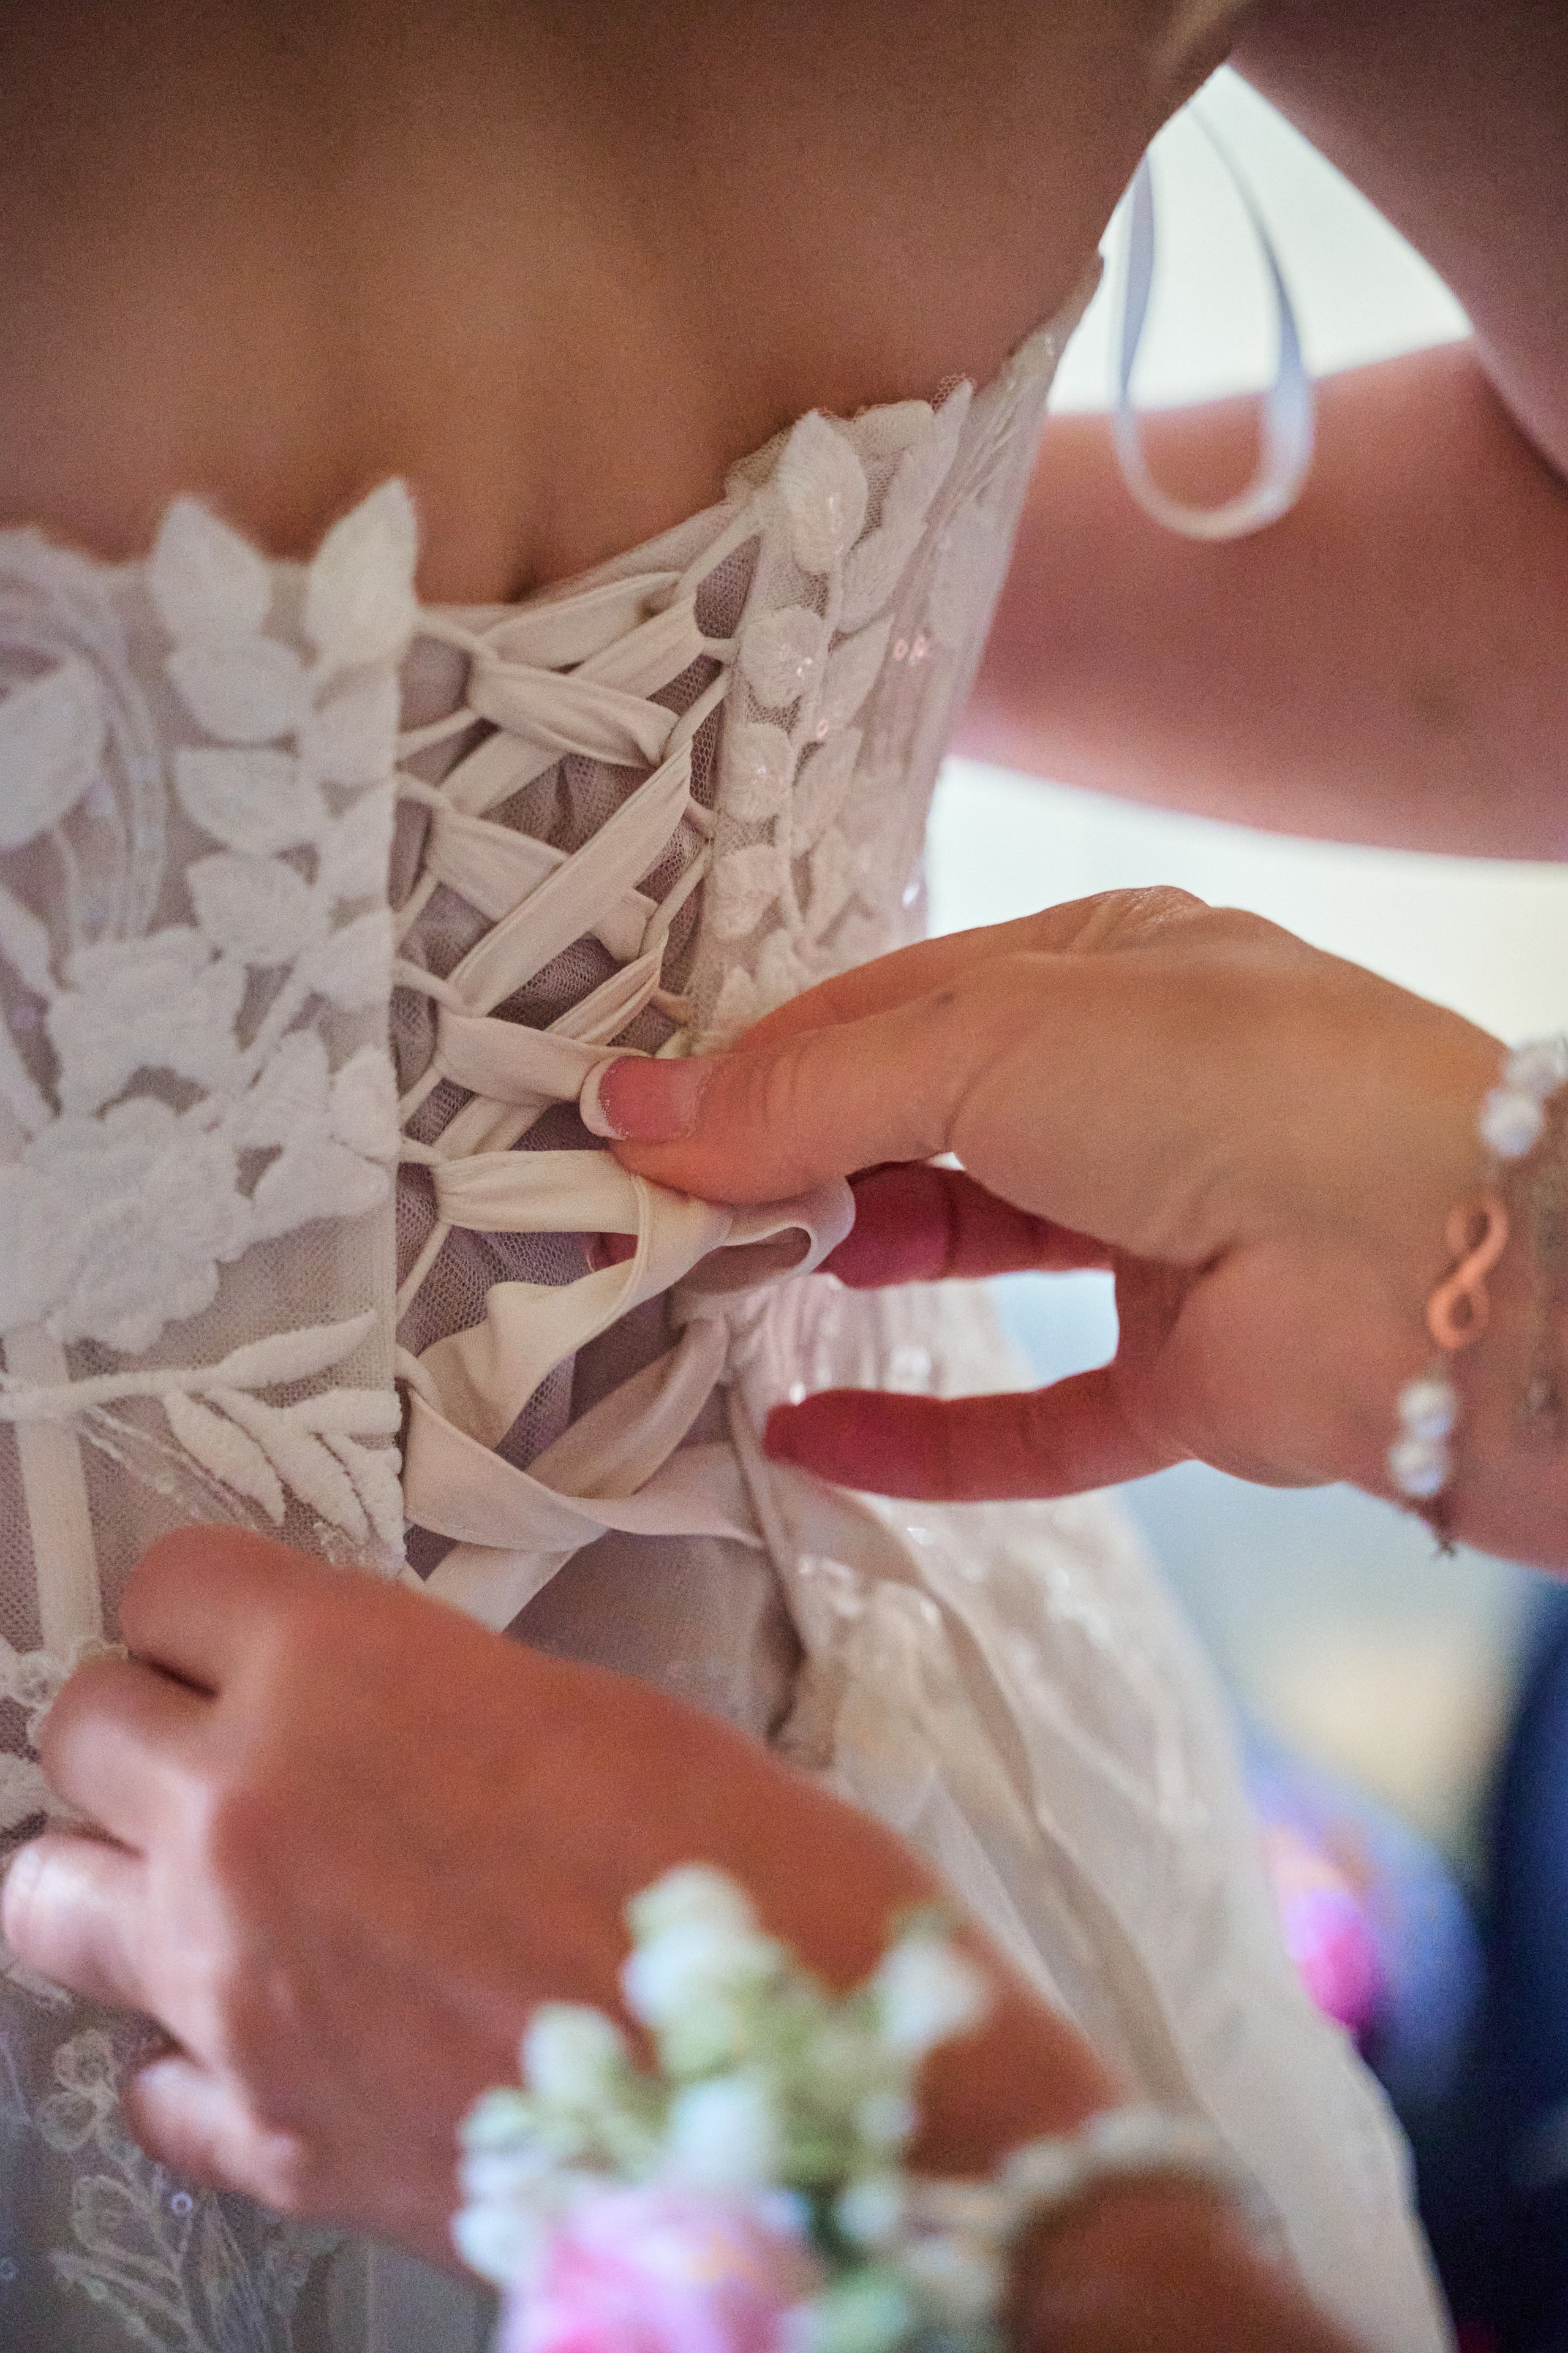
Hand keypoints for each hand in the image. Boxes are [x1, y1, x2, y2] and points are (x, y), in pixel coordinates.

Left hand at [0, 1530, 1114, 2263]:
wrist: (809, 2098)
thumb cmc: (756, 1883)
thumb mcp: (600, 1715)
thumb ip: (443, 1698)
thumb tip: (390, 1715)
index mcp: (346, 1674)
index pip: (176, 1583)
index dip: (214, 1601)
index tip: (237, 1622)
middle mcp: (250, 1818)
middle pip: (81, 1725)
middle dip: (145, 1722)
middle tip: (220, 1741)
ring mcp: (234, 1990)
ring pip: (44, 1898)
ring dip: (114, 1874)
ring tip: (205, 1882)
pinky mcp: (268, 2137)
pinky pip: (146, 2080)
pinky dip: (187, 2052)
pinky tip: (275, 2028)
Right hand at [584, 890, 1558, 1563]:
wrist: (1432, 1262)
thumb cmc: (1231, 1086)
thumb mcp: (989, 1040)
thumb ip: (812, 1087)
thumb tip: (639, 1114)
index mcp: (1101, 971)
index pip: (889, 1011)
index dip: (759, 1066)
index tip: (636, 1130)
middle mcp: (1132, 1093)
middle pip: (920, 1129)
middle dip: (790, 1165)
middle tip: (657, 1217)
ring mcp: (1162, 1236)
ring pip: (971, 1258)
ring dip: (846, 1272)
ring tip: (716, 1295)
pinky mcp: (1185, 1377)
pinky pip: (1033, 1419)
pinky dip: (925, 1438)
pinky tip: (811, 1439)